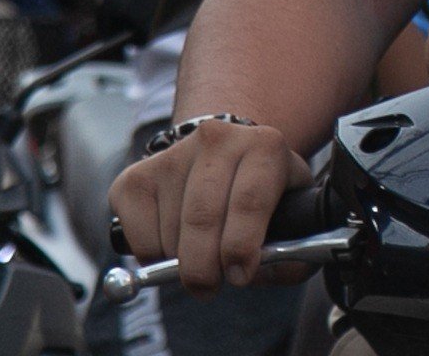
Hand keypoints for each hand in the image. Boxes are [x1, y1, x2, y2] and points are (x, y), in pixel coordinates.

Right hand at [109, 117, 314, 294]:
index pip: (249, 200)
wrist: (224, 159)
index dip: (242, 246)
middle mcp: (217, 139)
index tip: (240, 277)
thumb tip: (260, 273)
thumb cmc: (263, 198)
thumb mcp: (292, 217)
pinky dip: (154, 256)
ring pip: (170, 233)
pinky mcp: (136, 175)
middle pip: (202, 217)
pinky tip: (174, 242)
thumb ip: (291, 252)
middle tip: (209, 287)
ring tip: (201, 255)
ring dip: (182, 263)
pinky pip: (139, 237)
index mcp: (264, 146)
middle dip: (204, 268)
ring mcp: (173, 154)